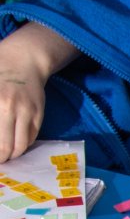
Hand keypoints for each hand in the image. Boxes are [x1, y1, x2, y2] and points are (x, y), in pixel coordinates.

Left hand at [0, 23, 76, 162]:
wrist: (23, 60)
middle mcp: (9, 109)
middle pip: (4, 146)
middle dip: (1, 158)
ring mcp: (26, 113)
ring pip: (20, 145)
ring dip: (11, 155)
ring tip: (6, 157)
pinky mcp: (38, 115)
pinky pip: (30, 137)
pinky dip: (22, 145)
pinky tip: (15, 146)